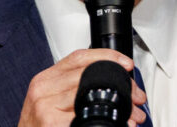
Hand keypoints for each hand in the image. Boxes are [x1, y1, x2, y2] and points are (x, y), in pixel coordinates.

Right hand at [17, 48, 147, 126]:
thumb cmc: (40, 126)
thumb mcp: (51, 100)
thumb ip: (74, 86)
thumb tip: (114, 83)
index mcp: (45, 80)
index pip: (79, 57)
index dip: (107, 56)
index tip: (126, 63)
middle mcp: (43, 90)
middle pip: (90, 75)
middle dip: (121, 86)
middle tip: (136, 97)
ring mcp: (46, 108)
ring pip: (92, 96)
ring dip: (119, 107)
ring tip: (132, 116)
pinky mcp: (51, 124)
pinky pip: (85, 117)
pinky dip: (106, 122)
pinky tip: (118, 125)